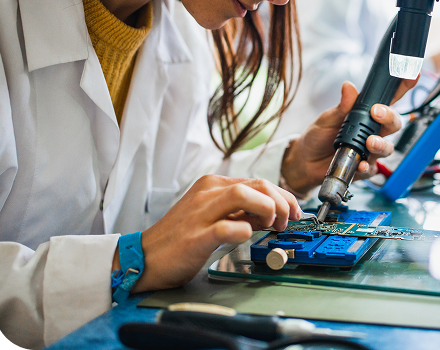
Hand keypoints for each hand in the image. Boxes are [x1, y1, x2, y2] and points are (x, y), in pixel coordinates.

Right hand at [112, 176, 300, 292]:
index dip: (284, 196)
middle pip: (258, 184)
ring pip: (244, 195)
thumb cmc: (181, 237)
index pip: (259, 181)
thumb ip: (240, 210)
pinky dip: (243, 230)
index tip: (294, 211)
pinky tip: (247, 235)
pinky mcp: (195, 236)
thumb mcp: (214, 216)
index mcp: (214, 185)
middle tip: (286, 222)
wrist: (145, 257)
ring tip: (271, 226)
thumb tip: (271, 212)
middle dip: (282, 202)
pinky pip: (226, 227)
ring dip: (268, 209)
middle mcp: (208, 193)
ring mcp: (201, 213)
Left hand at [280, 78, 416, 193]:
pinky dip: (367, 166)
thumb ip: (342, 106)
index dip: (402, 87)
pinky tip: (361, 163)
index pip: (389, 99)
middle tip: (378, 113)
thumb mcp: (328, 117)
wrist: (305, 160)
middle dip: (390, 117)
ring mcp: (370, 150)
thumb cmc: (319, 135)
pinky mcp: (364, 168)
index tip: (411, 75)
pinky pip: (373, 168)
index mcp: (366, 114)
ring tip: (370, 142)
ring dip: (381, 144)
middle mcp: (373, 131)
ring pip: (388, 147)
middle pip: (394, 123)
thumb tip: (349, 87)